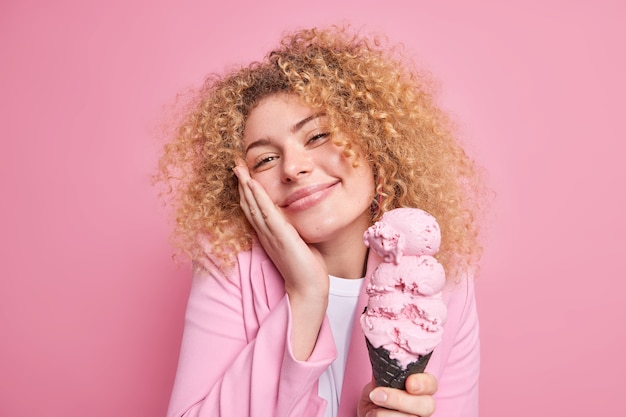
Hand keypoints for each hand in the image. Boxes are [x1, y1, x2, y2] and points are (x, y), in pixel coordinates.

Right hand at [233, 162, 328, 359]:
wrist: (309, 290)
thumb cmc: (306, 269)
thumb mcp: (297, 245)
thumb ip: (292, 233)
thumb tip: (297, 223)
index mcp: (269, 236)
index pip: (254, 211)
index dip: (247, 193)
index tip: (244, 176)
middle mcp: (266, 234)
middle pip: (249, 205)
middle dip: (242, 185)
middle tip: (235, 166)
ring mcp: (271, 235)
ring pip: (254, 206)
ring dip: (246, 186)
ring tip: (239, 169)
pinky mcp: (281, 236)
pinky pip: (267, 213)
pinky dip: (259, 197)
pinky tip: (253, 184)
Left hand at [358, 373, 437, 416]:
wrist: (367, 413)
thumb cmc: (376, 395)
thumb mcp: (377, 383)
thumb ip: (385, 376)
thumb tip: (383, 368)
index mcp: (419, 386)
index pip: (431, 383)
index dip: (423, 384)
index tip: (409, 384)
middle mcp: (423, 404)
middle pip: (427, 405)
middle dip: (400, 400)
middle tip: (378, 395)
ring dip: (387, 414)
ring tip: (372, 411)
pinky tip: (373, 415)